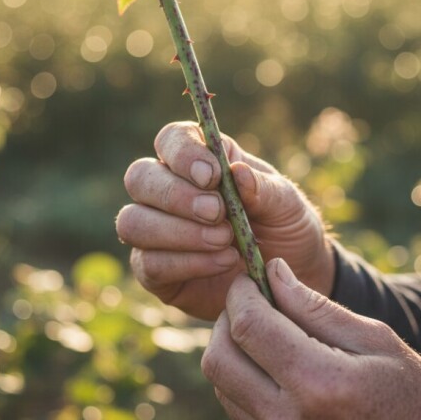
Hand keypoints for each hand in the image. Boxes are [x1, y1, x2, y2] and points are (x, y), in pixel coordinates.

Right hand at [116, 122, 332, 319]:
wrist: (288, 282)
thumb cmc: (286, 229)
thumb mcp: (288, 205)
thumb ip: (264, 189)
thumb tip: (237, 173)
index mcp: (199, 159)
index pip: (170, 139)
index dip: (183, 153)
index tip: (212, 176)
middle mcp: (168, 191)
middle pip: (139, 177)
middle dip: (176, 196)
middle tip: (217, 214)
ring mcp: (156, 232)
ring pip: (132, 222)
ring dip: (177, 232)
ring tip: (224, 242)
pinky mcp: (156, 272)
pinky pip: (147, 264)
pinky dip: (186, 263)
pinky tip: (222, 263)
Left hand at [202, 259, 420, 419]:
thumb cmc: (407, 391)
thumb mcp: (373, 339)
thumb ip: (315, 306)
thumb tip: (273, 272)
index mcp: (319, 382)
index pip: (249, 326)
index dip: (240, 293)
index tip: (249, 277)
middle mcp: (286, 416)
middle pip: (219, 357)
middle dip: (227, 319)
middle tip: (252, 301)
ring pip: (220, 382)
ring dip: (232, 347)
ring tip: (266, 331)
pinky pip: (233, 404)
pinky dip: (240, 376)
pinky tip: (270, 362)